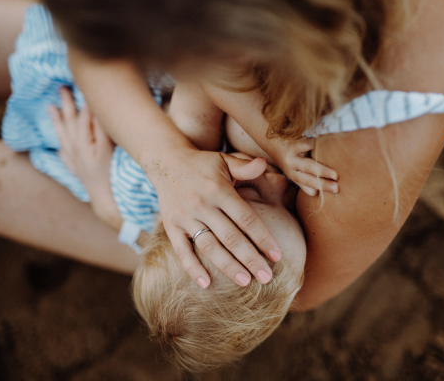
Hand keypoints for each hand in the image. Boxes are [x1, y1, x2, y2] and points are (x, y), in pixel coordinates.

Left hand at [49, 87, 121, 229]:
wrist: (107, 200)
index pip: (82, 116)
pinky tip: (59, 144)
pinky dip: (61, 147)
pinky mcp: (77, 171)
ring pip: (63, 136)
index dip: (83, 101)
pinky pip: (65, 155)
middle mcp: (75, 150)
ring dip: (57, 121)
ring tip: (50, 108)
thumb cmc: (111, 173)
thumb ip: (101, 128)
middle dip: (66, 105)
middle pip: (69, 123)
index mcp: (82, 142)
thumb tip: (96, 111)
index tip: (83, 85)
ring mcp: (75, 161)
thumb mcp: (109, 148)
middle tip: (62, 88)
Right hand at [150, 148, 281, 288]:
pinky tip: (206, 284)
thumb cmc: (203, 164)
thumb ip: (245, 166)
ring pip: (209, 246)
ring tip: (244, 282)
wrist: (166, 162)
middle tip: (267, 278)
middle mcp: (202, 204)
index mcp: (219, 189)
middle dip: (250, 259)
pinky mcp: (171, 226)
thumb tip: (264, 163)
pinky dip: (192, 268)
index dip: (262, 237)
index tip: (277, 256)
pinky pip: (182, 250)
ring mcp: (185, 217)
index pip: (245, 218)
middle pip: (230, 237)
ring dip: (227, 266)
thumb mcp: (224, 160)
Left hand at [272, 137, 338, 195]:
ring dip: (322, 171)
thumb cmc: (290, 156)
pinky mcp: (293, 144)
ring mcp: (292, 157)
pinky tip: (329, 148)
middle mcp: (292, 169)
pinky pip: (307, 145)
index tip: (336, 192)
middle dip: (323, 185)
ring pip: (308, 166)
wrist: (271, 140)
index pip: (309, 187)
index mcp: (295, 177)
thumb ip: (306, 180)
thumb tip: (320, 191)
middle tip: (337, 188)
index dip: (320, 189)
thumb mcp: (295, 170)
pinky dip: (317, 146)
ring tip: (335, 174)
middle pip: (308, 179)